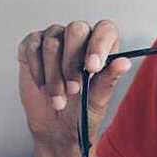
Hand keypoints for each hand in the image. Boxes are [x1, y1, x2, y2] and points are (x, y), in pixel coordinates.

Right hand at [16, 19, 132, 153]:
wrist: (56, 127)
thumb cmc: (81, 111)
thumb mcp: (98, 99)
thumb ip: (109, 79)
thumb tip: (124, 63)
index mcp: (101, 46)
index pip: (105, 29)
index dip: (99, 44)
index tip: (92, 67)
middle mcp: (79, 37)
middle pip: (76, 30)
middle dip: (72, 64)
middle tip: (74, 90)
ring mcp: (54, 38)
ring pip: (52, 43)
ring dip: (53, 76)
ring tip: (59, 99)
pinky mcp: (33, 46)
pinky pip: (32, 47)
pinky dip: (37, 70)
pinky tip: (42, 86)